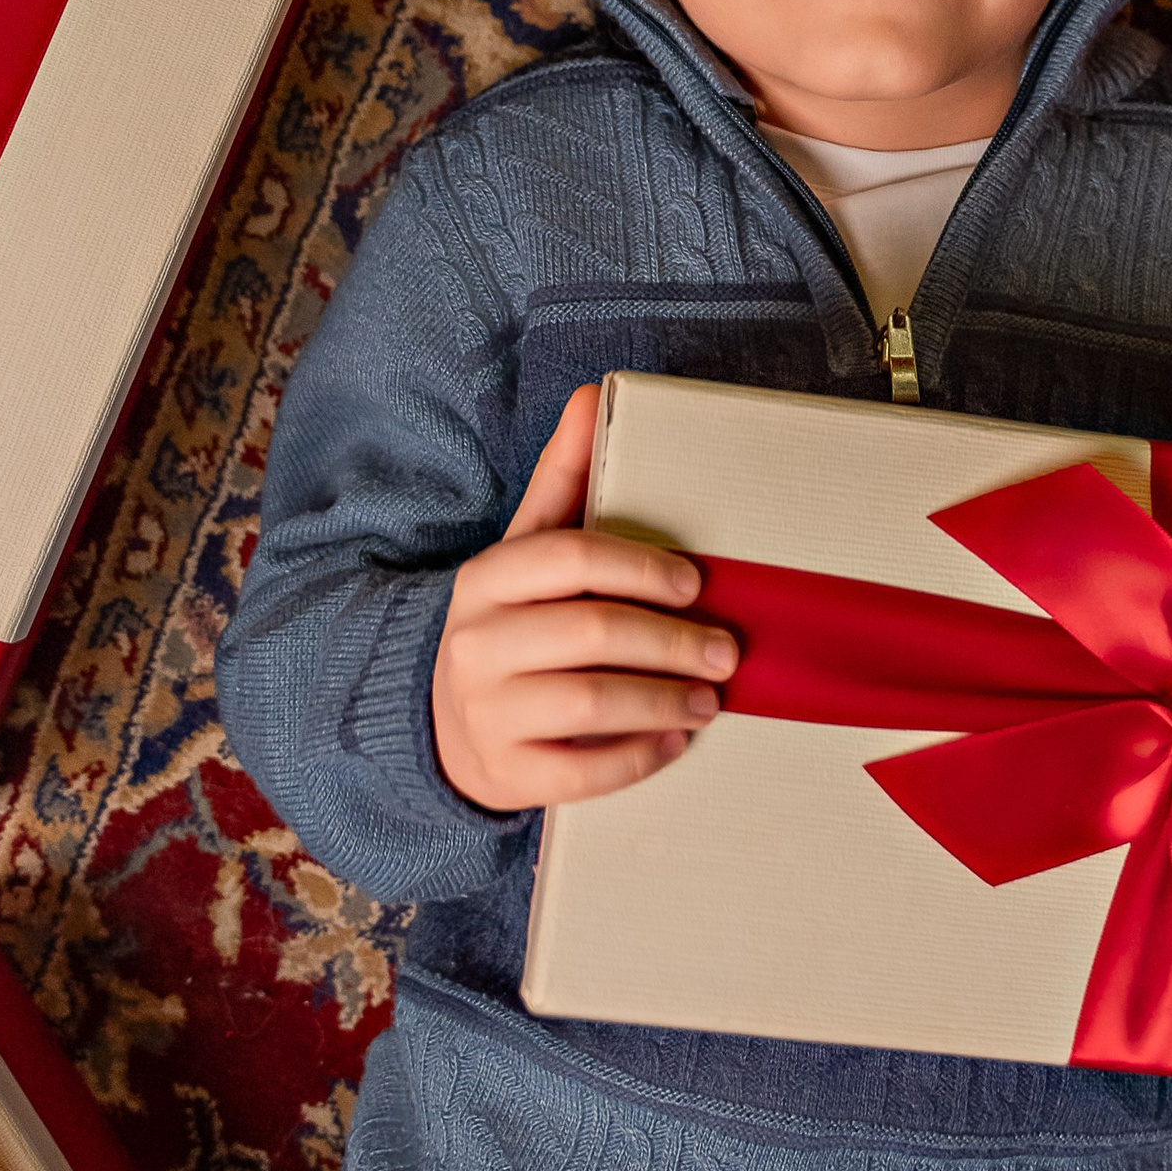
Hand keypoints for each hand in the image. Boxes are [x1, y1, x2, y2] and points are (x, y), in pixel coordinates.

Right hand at [430, 384, 738, 812]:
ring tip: (710, 698)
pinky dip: (637, 758)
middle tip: (726, 650)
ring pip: (588, 703)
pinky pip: (581, 772)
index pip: (570, 558)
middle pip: (590, 631)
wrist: (446, 723)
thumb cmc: (513, 624)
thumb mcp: (527, 552)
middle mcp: (475, 643)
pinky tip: (674, 742)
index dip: (641, 568)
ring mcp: (485, 713)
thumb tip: (590, 396)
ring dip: (664, 699)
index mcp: (487, 579)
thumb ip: (563, 479)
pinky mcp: (505, 774)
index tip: (695, 584)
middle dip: (670, 640)